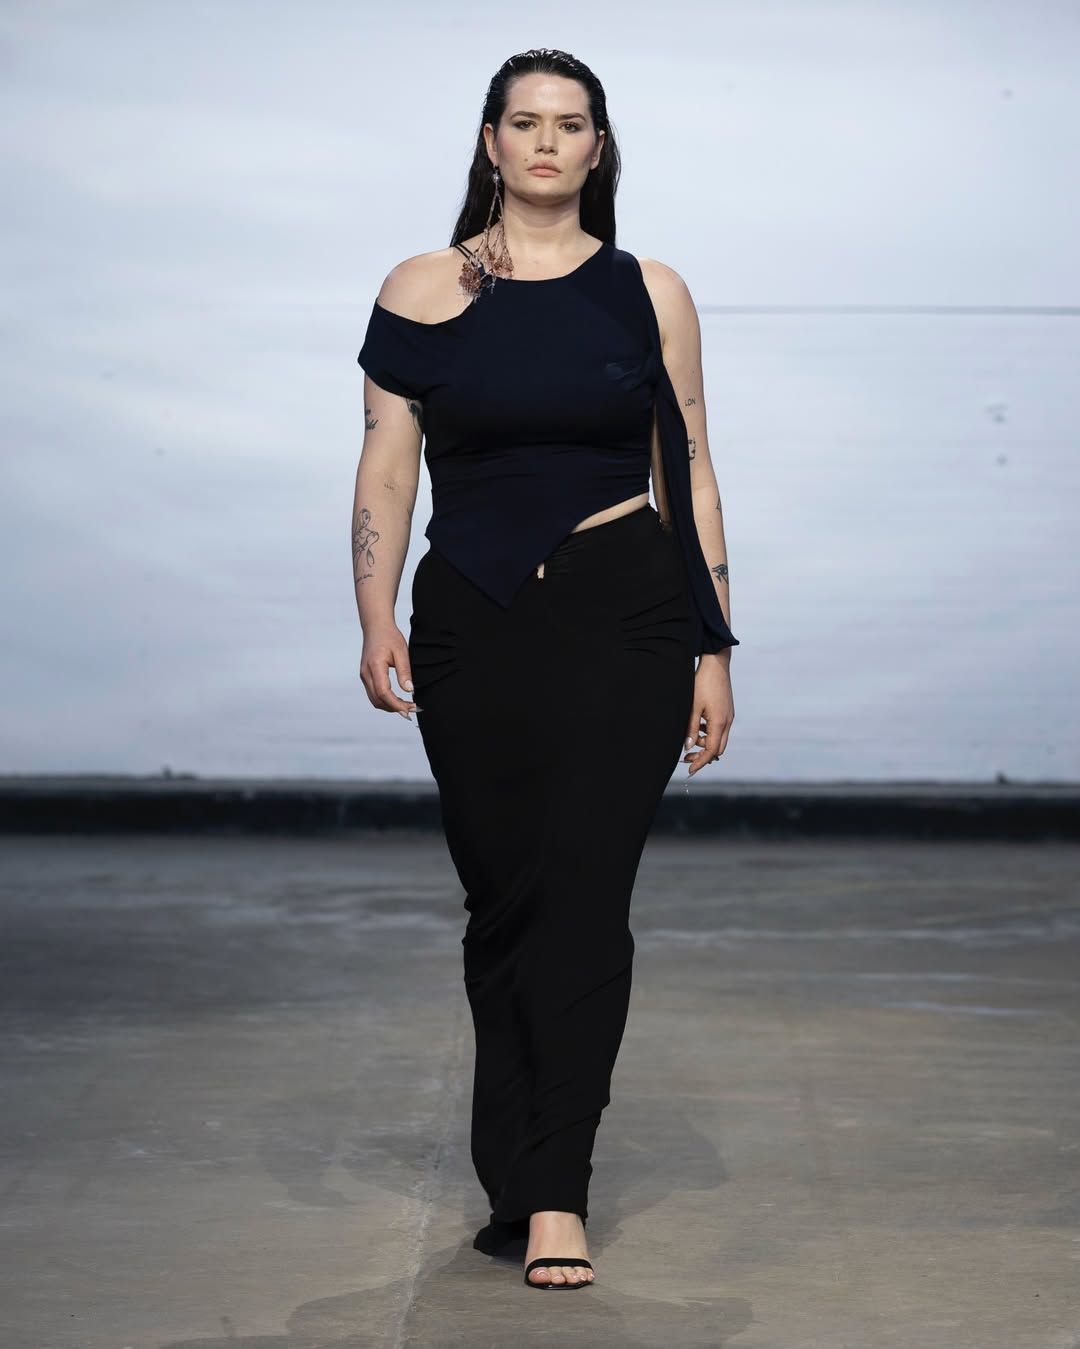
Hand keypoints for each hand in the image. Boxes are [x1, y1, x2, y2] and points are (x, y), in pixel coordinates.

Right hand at [359, 623, 419, 719]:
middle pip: (378, 700)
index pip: (383, 693)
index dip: (397, 704)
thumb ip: (405, 672)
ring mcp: (364, 676)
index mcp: (374, 666)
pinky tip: (397, 699)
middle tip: (412, 709)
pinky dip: (385, 700)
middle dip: (394, 708)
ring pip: (374, 700)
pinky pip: (373, 694)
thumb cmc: (389, 637)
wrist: (376, 627)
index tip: (410, 708)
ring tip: (406, 706)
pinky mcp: (366, 677)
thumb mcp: (402, 652)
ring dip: (390, 706)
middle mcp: (366, 673)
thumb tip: (409, 690)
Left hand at [683, 655, 733, 774]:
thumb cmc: (702, 683)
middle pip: (718, 749)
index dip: (700, 762)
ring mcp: (729, 716)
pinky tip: (698, 727)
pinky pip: (720, 729)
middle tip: (686, 757)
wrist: (716, 664)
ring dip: (706, 744)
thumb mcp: (692, 707)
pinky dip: (710, 734)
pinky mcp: (727, 711)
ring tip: (691, 739)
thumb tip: (688, 747)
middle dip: (703, 756)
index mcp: (719, 723)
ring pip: (720, 740)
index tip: (690, 770)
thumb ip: (690, 729)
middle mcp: (727, 722)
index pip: (712, 751)